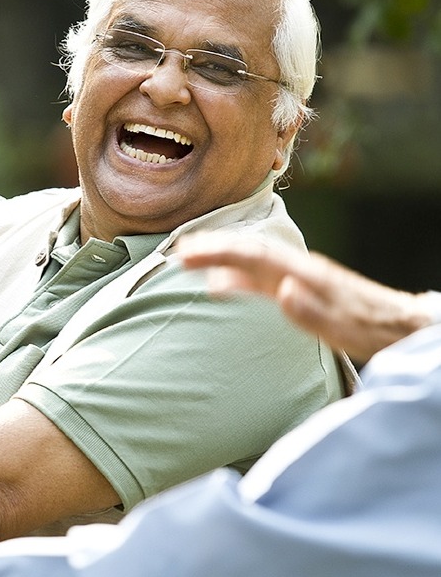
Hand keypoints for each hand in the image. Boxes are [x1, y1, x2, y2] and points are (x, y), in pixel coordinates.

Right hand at [177, 233, 432, 362]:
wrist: (398, 325)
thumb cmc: (370, 327)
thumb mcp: (343, 326)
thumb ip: (311, 311)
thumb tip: (282, 290)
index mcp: (304, 273)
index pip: (254, 256)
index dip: (219, 252)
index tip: (188, 253)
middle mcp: (298, 269)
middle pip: (248, 252)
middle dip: (212, 248)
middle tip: (178, 250)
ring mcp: (297, 278)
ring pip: (251, 262)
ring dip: (220, 258)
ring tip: (189, 259)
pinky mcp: (299, 290)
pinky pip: (259, 277)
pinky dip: (235, 276)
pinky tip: (221, 284)